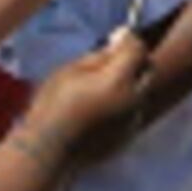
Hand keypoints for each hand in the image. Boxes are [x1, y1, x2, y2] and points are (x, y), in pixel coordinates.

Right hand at [21, 31, 155, 174]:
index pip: (139, 49)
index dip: (128, 40)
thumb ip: (99, 56)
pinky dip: (123, 106)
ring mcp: (132, 122)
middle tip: (112, 61)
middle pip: (147, 70)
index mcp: (119, 81)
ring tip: (100, 89)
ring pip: (141, 94)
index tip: (117, 36)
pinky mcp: (127, 138)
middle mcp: (133, 101)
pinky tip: (99, 110)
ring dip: (129, 85)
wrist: (44, 154)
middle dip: (134, 61)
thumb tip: (119, 41)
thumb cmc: (51, 109)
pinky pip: (132, 114)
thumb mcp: (69, 72)